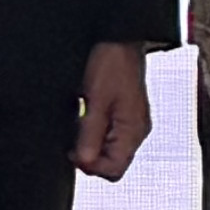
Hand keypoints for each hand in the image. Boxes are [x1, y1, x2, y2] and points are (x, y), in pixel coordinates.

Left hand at [76, 44, 156, 182]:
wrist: (119, 38)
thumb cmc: (112, 63)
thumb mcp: (95, 101)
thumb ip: (90, 134)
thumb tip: (84, 162)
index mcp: (133, 131)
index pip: (114, 170)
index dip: (91, 166)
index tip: (73, 151)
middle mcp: (136, 130)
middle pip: (112, 162)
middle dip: (91, 156)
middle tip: (74, 138)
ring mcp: (131, 122)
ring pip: (109, 150)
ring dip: (91, 143)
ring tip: (80, 122)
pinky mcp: (124, 114)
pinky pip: (110, 135)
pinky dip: (95, 132)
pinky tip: (86, 116)